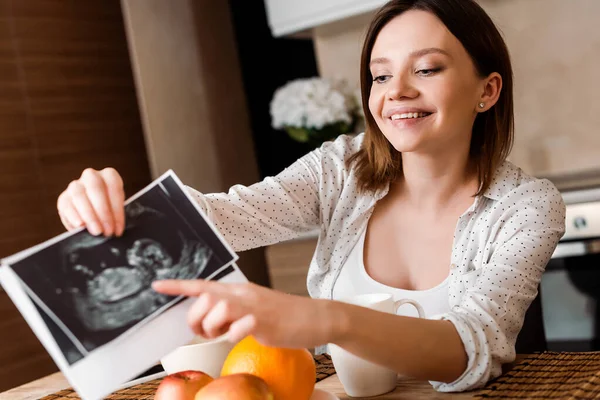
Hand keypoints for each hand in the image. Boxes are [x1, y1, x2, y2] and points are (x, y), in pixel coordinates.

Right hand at [57, 168, 125, 236]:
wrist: (95, 213)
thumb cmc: (111, 211)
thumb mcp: (118, 210)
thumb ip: (116, 216)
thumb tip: (116, 229)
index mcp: (109, 175)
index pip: (114, 188)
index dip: (117, 210)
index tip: (118, 229)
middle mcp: (91, 176)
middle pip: (95, 189)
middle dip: (102, 212)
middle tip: (107, 231)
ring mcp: (75, 186)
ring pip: (79, 196)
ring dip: (89, 216)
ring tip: (96, 231)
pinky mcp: (64, 198)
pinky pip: (66, 206)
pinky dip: (73, 217)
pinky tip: (79, 227)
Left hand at [152, 280, 337, 348]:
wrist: (315, 317)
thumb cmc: (283, 316)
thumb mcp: (252, 309)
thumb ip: (230, 312)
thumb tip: (207, 322)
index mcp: (239, 290)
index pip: (203, 284)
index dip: (179, 285)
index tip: (157, 285)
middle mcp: (243, 294)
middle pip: (204, 298)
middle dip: (197, 318)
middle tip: (207, 331)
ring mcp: (254, 306)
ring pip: (218, 309)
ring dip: (215, 327)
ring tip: (227, 334)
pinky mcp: (265, 320)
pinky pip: (239, 327)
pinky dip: (234, 335)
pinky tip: (243, 335)